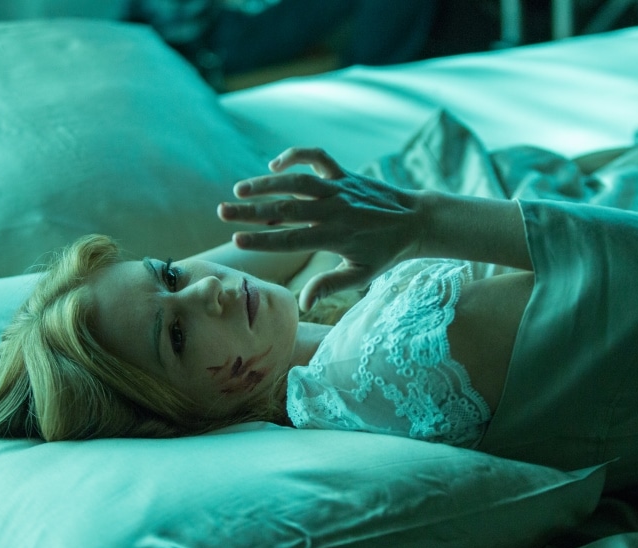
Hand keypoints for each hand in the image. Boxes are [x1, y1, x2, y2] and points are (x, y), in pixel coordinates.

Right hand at [218, 148, 422, 310]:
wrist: (415, 221)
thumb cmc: (385, 253)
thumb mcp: (361, 275)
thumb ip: (330, 285)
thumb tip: (302, 301)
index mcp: (336, 237)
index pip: (292, 239)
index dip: (263, 239)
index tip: (237, 239)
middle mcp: (335, 210)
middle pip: (286, 208)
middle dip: (251, 211)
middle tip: (222, 212)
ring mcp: (339, 188)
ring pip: (297, 181)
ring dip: (266, 182)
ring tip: (238, 190)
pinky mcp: (344, 173)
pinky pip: (316, 157)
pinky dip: (295, 156)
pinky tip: (274, 165)